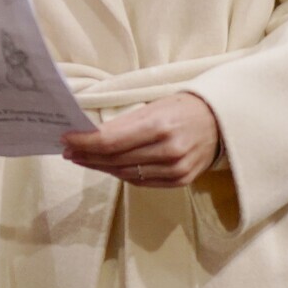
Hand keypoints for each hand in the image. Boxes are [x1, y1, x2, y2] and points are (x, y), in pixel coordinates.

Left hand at [61, 93, 220, 187]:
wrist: (221, 122)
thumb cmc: (182, 108)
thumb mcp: (153, 106)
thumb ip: (124, 123)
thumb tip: (90, 133)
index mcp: (159, 125)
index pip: (110, 140)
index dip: (84, 142)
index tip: (66, 138)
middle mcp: (168, 150)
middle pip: (115, 158)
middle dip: (87, 155)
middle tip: (68, 150)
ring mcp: (175, 169)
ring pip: (125, 172)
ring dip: (100, 166)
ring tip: (82, 159)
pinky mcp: (180, 180)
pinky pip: (141, 181)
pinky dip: (121, 174)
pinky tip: (107, 167)